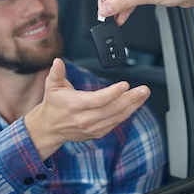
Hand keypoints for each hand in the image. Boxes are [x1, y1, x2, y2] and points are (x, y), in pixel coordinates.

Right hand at [24, 58, 149, 159]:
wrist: (50, 128)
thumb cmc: (53, 104)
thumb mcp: (51, 86)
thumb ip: (56, 73)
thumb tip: (58, 61)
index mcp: (75, 105)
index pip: (98, 100)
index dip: (113, 93)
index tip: (125, 85)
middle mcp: (85, 119)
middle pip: (112, 109)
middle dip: (130, 99)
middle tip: (144, 89)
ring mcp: (93, 128)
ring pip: (117, 117)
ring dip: (133, 105)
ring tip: (143, 94)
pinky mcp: (98, 132)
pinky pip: (116, 122)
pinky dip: (127, 113)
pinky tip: (135, 104)